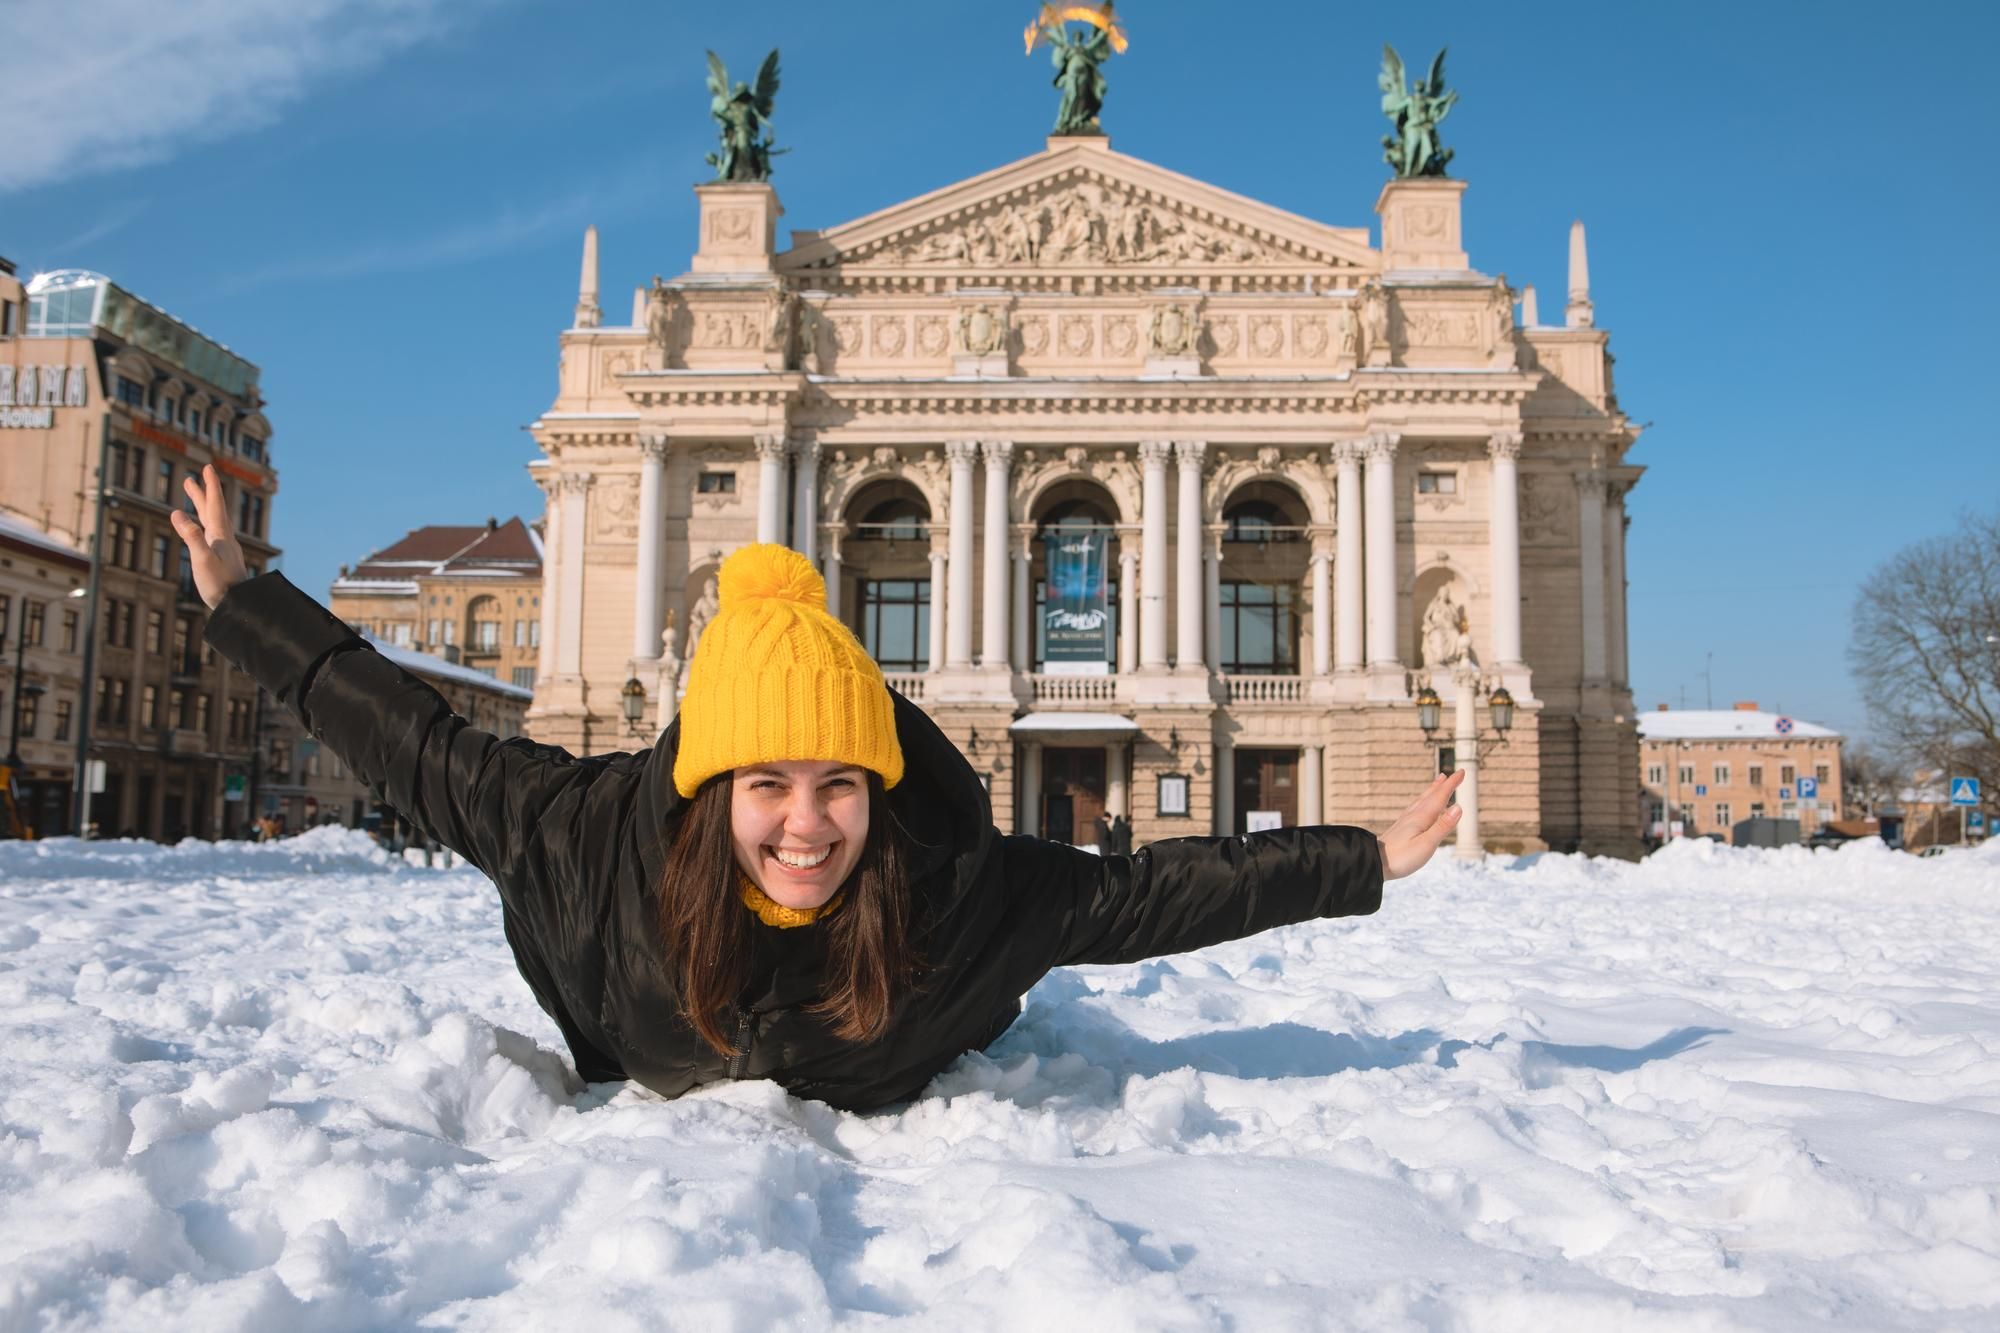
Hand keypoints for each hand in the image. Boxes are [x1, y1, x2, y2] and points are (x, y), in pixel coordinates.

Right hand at [168, 464, 249, 610]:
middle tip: (192, 479)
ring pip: (213, 522)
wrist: (239, 604)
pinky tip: (201, 529)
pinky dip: (204, 524)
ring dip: (203, 507)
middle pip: (213, 510)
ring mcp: (224, 548)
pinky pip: (212, 534)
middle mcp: (224, 539)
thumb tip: (177, 512)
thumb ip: (191, 536)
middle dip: (203, 493)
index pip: (215, 505)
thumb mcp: (202, 559)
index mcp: (221, 535)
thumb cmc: (221, 584)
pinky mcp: (223, 559)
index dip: (210, 486)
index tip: (208, 467)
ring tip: (194, 497)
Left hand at [1378, 769, 1465, 879]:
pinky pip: (1415, 808)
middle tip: (1452, 774)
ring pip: (1422, 800)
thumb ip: (1442, 826)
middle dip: (1443, 785)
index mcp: (1421, 817)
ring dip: (1432, 790)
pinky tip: (1420, 806)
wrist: (1374, 862)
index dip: (1451, 784)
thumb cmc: (1401, 857)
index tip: (1461, 772)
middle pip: (1431, 796)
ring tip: (1437, 782)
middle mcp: (1413, 815)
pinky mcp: (1401, 828)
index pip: (1440, 797)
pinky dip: (1422, 802)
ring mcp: (1406, 821)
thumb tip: (1458, 807)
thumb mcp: (1426, 844)